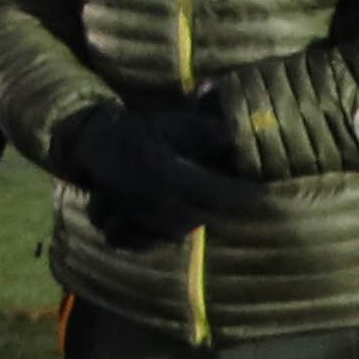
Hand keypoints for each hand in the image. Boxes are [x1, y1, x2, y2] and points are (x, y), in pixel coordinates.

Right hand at [52, 96, 271, 237]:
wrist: (96, 142)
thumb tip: (237, 134)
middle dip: (227, 207)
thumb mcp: (172, 123)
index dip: (244, 193)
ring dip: (207, 217)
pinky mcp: (135, 223)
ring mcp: (146, 216)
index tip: (262, 190)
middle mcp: (161, 200)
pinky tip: (190, 219)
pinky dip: (182, 229)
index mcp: (171, 174)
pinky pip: (166, 235)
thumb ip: (205, 130)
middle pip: (208, 213)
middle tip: (245, 199)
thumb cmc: (138, 130)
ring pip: (188, 227)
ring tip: (220, 208)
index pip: (219, 192)